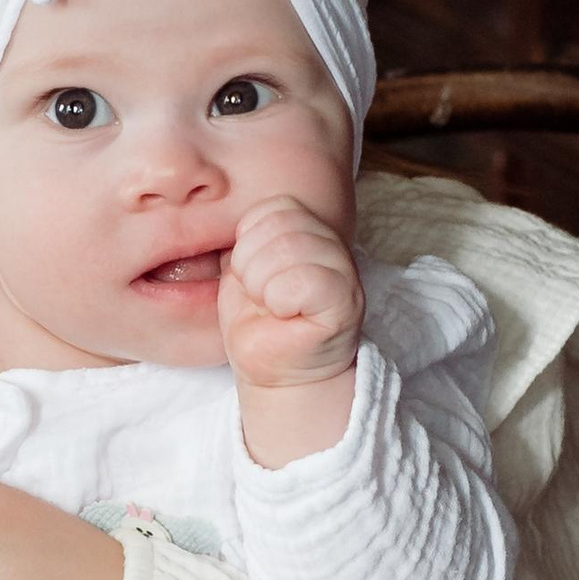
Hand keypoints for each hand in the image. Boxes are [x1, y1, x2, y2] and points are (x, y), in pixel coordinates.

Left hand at [218, 195, 364, 390]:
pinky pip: (303, 280)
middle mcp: (333, 246)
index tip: (252, 276)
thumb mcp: (243, 270)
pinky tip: (285, 316)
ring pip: (289, 248)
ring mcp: (345, 272)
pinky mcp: (346, 301)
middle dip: (251, 265)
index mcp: (309, 231)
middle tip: (261, 297)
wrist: (273, 372)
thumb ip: (247, 239)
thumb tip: (232, 218)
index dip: (250, 241)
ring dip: (264, 285)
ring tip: (272, 307)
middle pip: (280, 224)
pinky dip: (280, 300)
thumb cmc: (259, 323)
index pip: (275, 207)